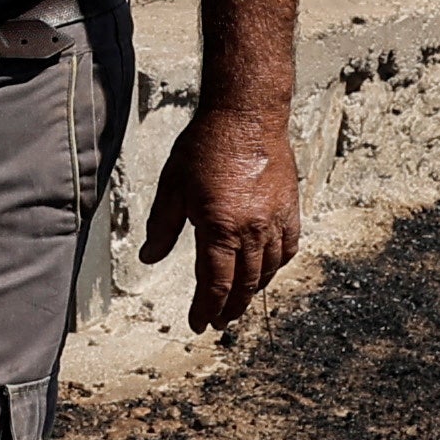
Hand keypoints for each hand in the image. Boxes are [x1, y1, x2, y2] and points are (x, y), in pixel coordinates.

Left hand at [143, 101, 299, 330]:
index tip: (198, 324)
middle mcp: (251, 231)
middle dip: (230, 308)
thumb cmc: (205, 146)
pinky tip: (267, 271)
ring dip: (253, 292)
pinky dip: (277, 266)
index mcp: (220, 228)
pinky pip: (288, 248)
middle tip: (219, 323)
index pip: (215, 284)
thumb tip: (149, 258)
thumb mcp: (172, 186)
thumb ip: (162, 227)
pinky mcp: (290, 208)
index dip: (206, 309)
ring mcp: (274, 220)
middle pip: (244, 284)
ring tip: (240, 303)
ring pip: (268, 271)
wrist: (247, 115)